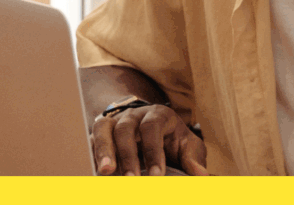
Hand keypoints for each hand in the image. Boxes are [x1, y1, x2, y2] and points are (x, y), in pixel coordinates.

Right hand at [91, 104, 207, 175]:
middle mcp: (134, 115)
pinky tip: (96, 172)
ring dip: (103, 151)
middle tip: (131, 179)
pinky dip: (92, 154)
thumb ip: (193, 159)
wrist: (156, 130)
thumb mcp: (188, 146)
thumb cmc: (173, 140)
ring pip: (103, 129)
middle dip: (127, 154)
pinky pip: (91, 139)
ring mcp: (115, 122)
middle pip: (125, 128)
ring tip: (106, 173)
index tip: (156, 176)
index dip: (153, 151)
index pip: (152, 127)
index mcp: (158, 114)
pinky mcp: (100, 133)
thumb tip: (202, 176)